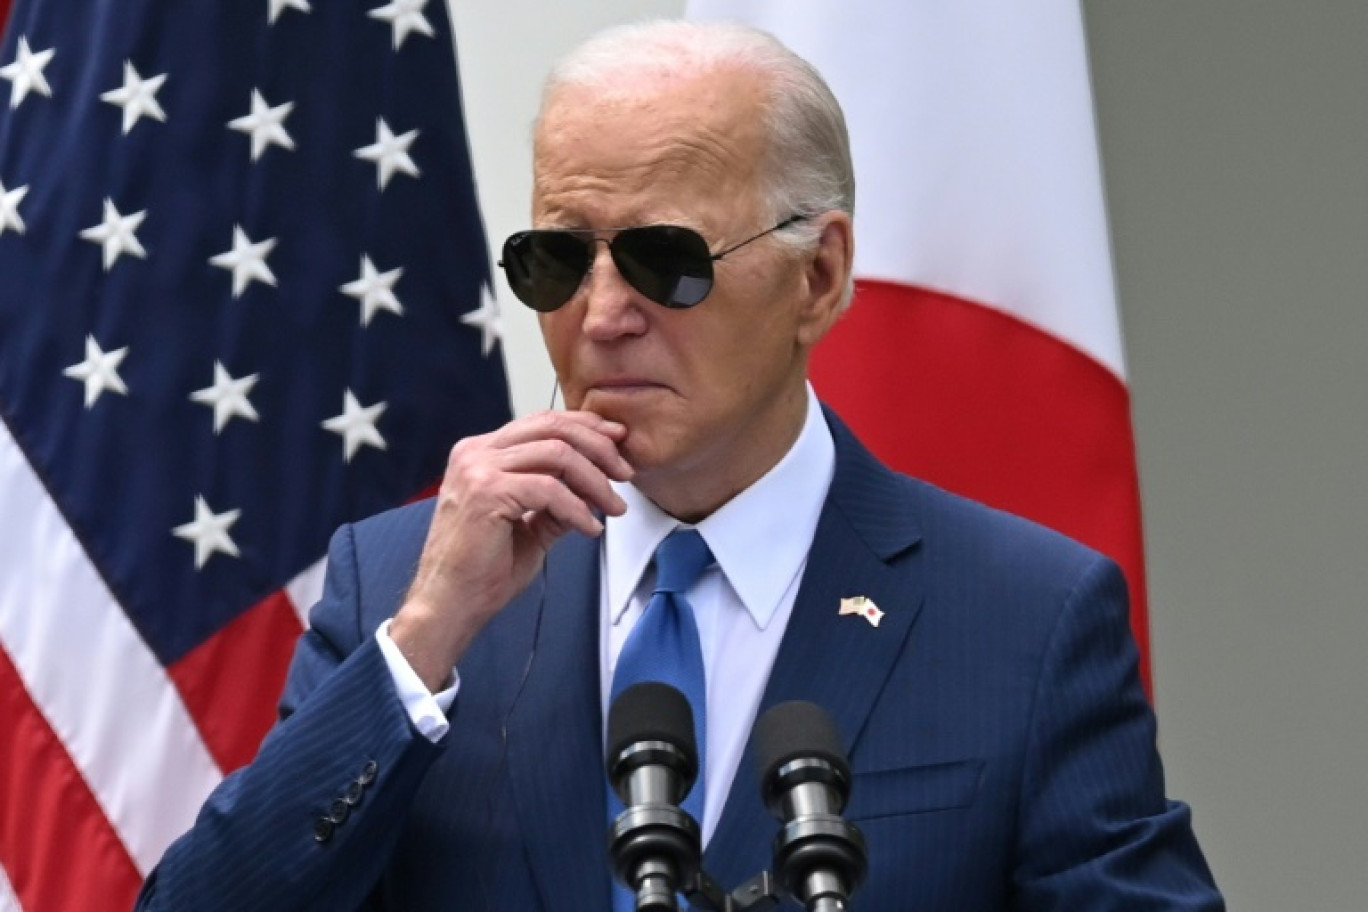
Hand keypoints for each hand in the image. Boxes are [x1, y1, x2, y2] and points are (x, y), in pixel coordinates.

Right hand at [390, 410, 632, 690]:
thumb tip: (594, 486)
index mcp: (481, 452)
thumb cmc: (482, 570)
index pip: (542, 422)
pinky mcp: (486, 492)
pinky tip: (590, 528)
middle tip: (625, 474)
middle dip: (599, 448)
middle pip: (553, 428)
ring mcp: (478, 469)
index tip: (617, 442)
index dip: (585, 428)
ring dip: (595, 481)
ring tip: (614, 507)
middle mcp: (476, 452)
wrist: (450, 605)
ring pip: (557, 454)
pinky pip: (549, 489)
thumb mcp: (530, 525)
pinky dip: (578, 508)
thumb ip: (556, 499)